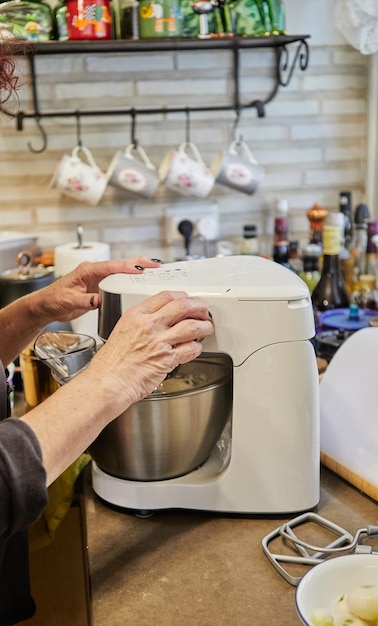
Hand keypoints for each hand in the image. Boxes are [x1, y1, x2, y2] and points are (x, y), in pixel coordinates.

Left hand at [33, 257, 160, 324]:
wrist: (46, 306)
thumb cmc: (53, 299)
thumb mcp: (68, 301)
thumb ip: (84, 300)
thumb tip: (98, 300)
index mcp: (86, 270)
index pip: (110, 266)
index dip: (126, 266)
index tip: (140, 268)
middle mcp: (94, 272)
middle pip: (120, 265)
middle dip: (138, 263)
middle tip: (155, 264)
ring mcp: (98, 279)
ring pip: (121, 273)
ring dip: (136, 272)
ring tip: (153, 271)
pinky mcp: (100, 288)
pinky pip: (118, 283)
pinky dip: (130, 282)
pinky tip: (140, 284)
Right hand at [89, 290, 213, 409]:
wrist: (107, 383)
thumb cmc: (110, 364)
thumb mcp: (122, 331)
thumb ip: (141, 323)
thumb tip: (157, 320)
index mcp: (136, 315)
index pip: (166, 296)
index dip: (183, 296)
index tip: (188, 300)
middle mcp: (149, 325)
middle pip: (183, 306)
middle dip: (199, 307)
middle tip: (203, 312)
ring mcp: (159, 341)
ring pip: (192, 326)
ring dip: (205, 326)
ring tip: (207, 328)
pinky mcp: (167, 359)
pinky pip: (191, 349)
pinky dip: (198, 347)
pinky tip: (196, 348)